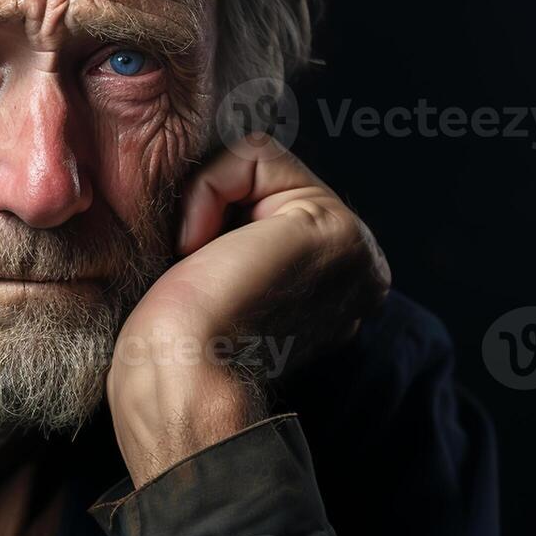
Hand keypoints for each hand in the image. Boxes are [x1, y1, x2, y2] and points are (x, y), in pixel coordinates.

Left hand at [106, 136, 390, 485]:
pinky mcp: (330, 226)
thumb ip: (245, 234)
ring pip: (259, 160)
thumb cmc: (173, 342)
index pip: (269, 194)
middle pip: (266, 173)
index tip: (200, 270)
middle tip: (199, 267)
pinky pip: (252, 154)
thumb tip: (221, 191)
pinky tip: (202, 251)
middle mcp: (361, 266)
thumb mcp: (223, 274)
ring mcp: (355, 247)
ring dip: (209, 202)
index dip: (216, 215)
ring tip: (205, 263)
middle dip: (215, 206)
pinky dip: (207, 190)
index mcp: (340, 282)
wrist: (175, 381)